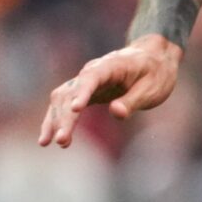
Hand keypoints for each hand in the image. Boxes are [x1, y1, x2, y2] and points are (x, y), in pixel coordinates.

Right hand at [39, 35, 182, 147]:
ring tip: (48, 143)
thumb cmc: (155, 73)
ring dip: (54, 120)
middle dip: (65, 117)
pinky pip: (63, 105)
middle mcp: (91, 71)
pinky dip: (55, 119)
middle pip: (70, 93)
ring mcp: (84, 81)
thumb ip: (133, 100)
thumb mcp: (152, 88)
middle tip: (62, 141)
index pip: (91, 79)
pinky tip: (46, 138)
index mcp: (111, 66)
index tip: (76, 110)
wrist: (152, 58)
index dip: (82, 93)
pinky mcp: (83, 92)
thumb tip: (116, 113)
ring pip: (61, 99)